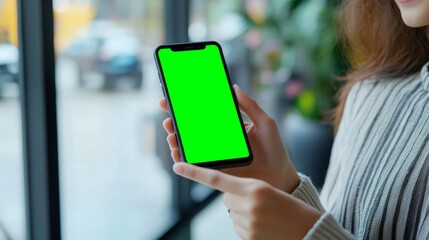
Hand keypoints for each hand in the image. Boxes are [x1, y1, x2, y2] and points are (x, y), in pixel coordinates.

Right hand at [159, 85, 299, 192]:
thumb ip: (250, 105)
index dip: (189, 106)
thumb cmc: (275, 150)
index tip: (175, 96)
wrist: (280, 177)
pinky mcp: (214, 170)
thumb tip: (234, 87)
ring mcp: (215, 155)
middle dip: (175, 121)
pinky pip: (194, 165)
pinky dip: (182, 159)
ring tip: (170, 133)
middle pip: (192, 129)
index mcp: (228, 127)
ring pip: (189, 146)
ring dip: (175, 138)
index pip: (205, 114)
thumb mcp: (265, 123)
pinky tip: (176, 152)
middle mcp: (218, 140)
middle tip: (167, 113)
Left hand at [173, 163, 320, 239]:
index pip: (216, 179)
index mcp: (253, 188)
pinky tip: (263, 225)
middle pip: (227, 197)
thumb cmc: (288, 206)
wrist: (306, 230)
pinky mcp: (248, 237)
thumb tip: (226, 195)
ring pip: (232, 212)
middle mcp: (247, 205)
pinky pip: (238, 226)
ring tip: (265, 215)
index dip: (194, 172)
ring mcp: (247, 223)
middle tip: (259, 202)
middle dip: (237, 197)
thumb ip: (245, 189)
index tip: (177, 165)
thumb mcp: (267, 190)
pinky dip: (247, 225)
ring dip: (243, 212)